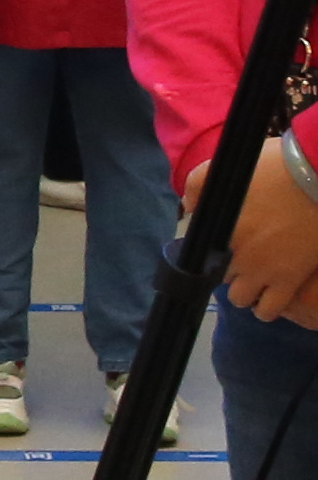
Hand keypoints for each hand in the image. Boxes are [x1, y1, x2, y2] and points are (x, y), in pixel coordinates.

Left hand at [208, 141, 317, 328]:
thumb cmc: (275, 169)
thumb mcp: (225, 170)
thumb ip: (197, 187)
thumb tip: (190, 208)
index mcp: (219, 229)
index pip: (198, 250)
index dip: (210, 247)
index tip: (224, 243)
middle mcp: (236, 255)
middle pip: (219, 275)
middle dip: (228, 269)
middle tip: (244, 259)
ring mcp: (263, 272)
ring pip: (240, 299)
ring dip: (244, 292)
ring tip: (255, 280)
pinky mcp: (289, 281)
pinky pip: (268, 311)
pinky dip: (265, 309)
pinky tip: (270, 296)